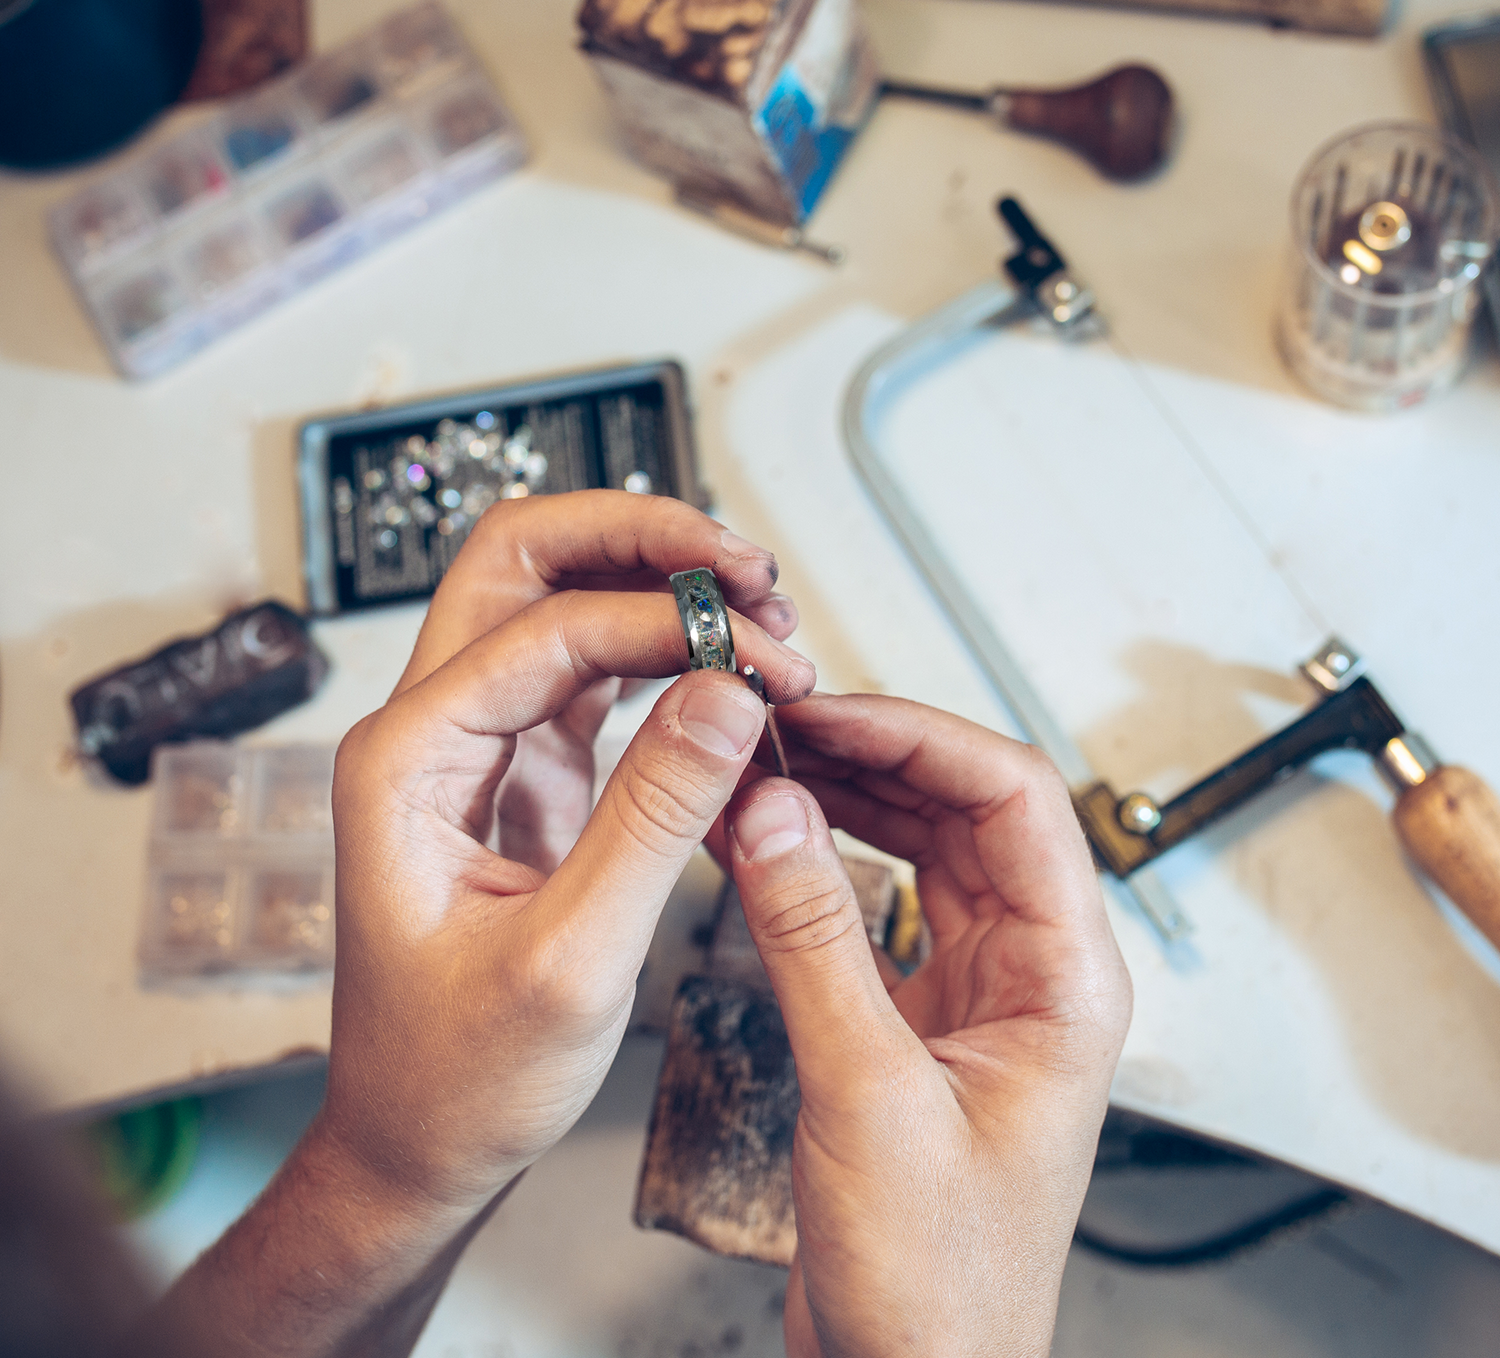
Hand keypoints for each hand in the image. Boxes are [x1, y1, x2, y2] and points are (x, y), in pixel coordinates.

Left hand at [323, 492, 813, 1212]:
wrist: (416, 1142)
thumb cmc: (458, 1074)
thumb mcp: (571, 958)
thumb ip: (653, 818)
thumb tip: (728, 694)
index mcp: (406, 759)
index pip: (548, 630)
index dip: (668, 626)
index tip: (763, 659)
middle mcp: (431, 729)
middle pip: (525, 561)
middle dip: (640, 540)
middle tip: (745, 565)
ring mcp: (479, 743)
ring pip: (560, 601)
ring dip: (658, 587)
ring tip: (758, 611)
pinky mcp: (524, 771)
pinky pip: (592, 672)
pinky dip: (663, 655)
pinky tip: (725, 669)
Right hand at [720, 694, 1130, 1357]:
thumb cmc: (938, 1282)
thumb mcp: (866, 1096)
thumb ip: (813, 944)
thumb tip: (771, 814)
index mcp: (1065, 978)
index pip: (1013, 799)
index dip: (918, 736)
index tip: (829, 712)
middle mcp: (1030, 968)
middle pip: (965, 807)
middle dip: (873, 752)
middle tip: (780, 723)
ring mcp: (976, 988)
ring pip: (921, 846)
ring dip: (846, 796)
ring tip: (766, 761)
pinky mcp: (920, 1015)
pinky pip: (878, 902)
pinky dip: (824, 859)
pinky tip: (770, 837)